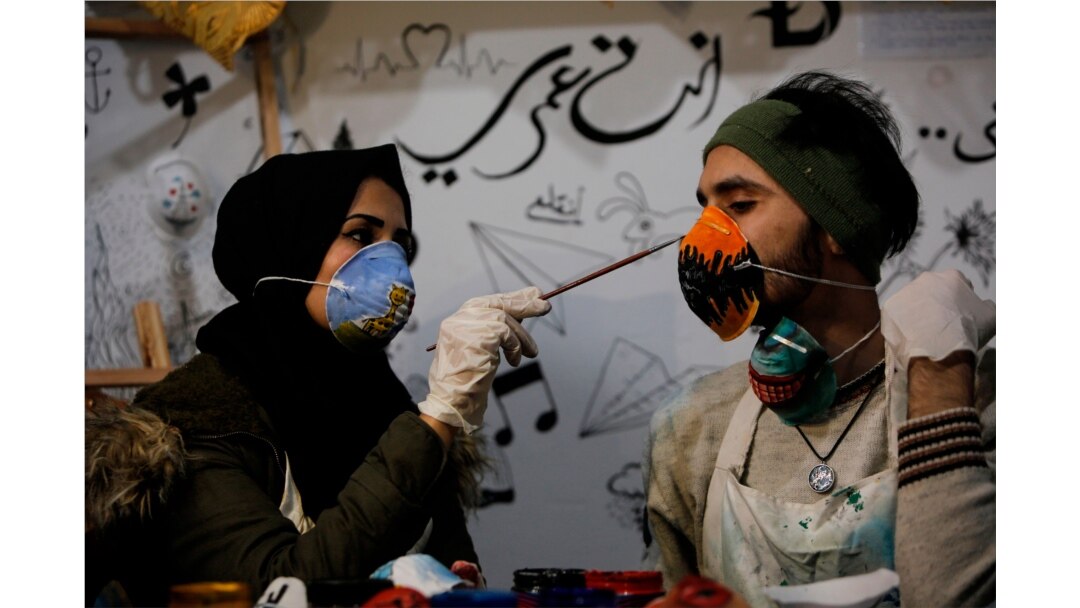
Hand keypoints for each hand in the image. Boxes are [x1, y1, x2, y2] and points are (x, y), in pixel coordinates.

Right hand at [417, 287, 550, 433]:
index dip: (511, 299)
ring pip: (504, 319)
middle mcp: (458, 320)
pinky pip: (506, 333)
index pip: (486, 303)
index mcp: (455, 322)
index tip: (532, 296)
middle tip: (546, 306)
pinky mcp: (479, 336)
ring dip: (523, 337)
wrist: (453, 402)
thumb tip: (521, 316)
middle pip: (496, 304)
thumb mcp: (478, 351)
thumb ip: (492, 332)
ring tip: (532, 352)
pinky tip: (515, 361)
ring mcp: (466, 326)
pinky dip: (516, 346)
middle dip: (524, 304)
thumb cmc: (466, 382)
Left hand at [880, 269, 994, 371]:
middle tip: (942, 325)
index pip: (959, 284)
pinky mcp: (890, 306)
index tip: (961, 316)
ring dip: (919, 313)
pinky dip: (904, 323)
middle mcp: (926, 279)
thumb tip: (984, 305)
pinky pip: (899, 314)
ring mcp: (906, 291)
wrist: (940, 349)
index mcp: (951, 276)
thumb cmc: (969, 330)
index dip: (961, 301)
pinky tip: (912, 336)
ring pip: (914, 302)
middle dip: (937, 304)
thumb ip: (987, 305)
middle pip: (933, 291)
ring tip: (926, 333)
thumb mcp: (991, 316)